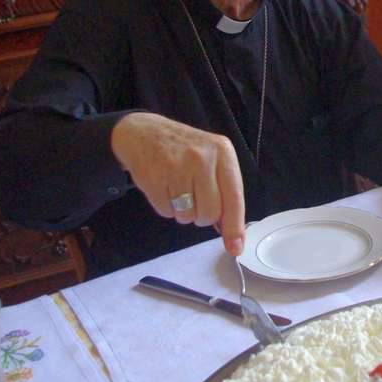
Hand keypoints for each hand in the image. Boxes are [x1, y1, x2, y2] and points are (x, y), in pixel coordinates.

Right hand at [110, 112, 244, 254]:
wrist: (145, 133)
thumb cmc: (185, 150)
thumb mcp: (213, 161)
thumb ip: (225, 194)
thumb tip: (234, 238)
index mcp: (223, 152)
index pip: (234, 197)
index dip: (234, 226)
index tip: (235, 247)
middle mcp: (202, 158)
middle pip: (209, 213)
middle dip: (202, 215)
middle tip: (195, 198)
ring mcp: (176, 166)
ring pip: (187, 216)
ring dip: (183, 212)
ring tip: (178, 189)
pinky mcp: (154, 177)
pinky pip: (166, 212)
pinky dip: (166, 207)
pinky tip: (164, 187)